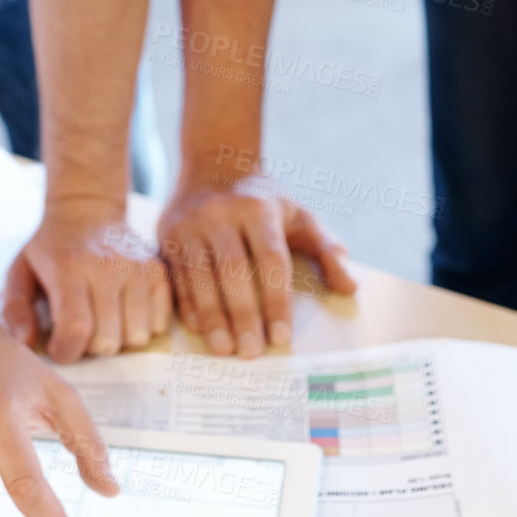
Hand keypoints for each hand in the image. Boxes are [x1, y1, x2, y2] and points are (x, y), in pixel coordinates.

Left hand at [3, 198, 171, 362]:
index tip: (59, 346)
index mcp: (69, 268)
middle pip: (108, 340)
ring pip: (136, 336)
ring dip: (118, 338)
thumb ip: (16, 310)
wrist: (88, 210)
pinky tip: (124, 310)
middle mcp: (107, 267)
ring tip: (103, 318)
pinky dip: (142, 326)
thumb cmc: (50, 248)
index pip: (76, 329)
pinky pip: (159, 323)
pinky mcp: (158, 271)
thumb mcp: (20, 271)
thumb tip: (27, 343)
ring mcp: (137, 269)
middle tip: (81, 328)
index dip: (66, 351)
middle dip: (90, 346)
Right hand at [158, 180, 355, 356]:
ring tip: (224, 349)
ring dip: (212, 317)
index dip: (276, 300)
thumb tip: (350, 288)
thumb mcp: (298, 215)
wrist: (213, 164)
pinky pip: (176, 276)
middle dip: (243, 315)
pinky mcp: (166, 236)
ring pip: (199, 276)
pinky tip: (199, 329)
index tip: (282, 336)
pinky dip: (186, 305)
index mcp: (257, 209)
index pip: (270, 259)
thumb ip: (326, 249)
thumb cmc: (263, 201)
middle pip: (233, 270)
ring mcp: (188, 224)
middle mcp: (219, 214)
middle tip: (252, 352)